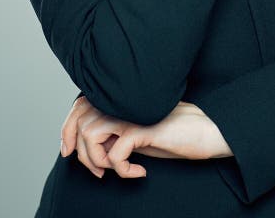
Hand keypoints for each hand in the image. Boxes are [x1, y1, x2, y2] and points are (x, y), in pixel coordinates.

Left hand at [61, 97, 232, 178]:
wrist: (207, 130)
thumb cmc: (175, 134)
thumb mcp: (138, 135)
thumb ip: (115, 134)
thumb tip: (88, 148)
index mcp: (120, 100)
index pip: (80, 106)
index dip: (67, 128)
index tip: (67, 152)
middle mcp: (123, 102)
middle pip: (80, 119)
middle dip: (81, 152)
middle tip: (99, 173)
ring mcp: (132, 112)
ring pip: (91, 134)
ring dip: (98, 161)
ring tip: (120, 171)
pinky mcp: (143, 126)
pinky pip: (115, 152)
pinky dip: (122, 170)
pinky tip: (140, 172)